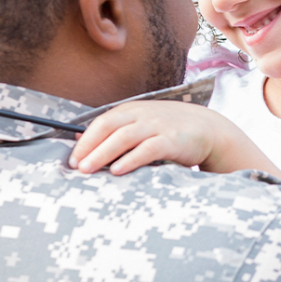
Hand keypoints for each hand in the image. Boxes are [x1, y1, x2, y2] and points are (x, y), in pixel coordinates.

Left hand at [68, 101, 231, 174]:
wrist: (208, 128)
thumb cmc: (170, 131)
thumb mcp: (142, 126)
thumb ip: (117, 132)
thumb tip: (83, 142)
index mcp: (132, 111)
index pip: (102, 122)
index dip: (85, 140)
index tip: (72, 159)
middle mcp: (142, 115)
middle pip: (108, 127)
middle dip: (89, 147)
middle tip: (76, 166)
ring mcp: (157, 126)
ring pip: (124, 137)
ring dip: (103, 153)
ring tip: (88, 170)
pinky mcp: (172, 140)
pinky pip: (148, 148)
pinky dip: (131, 159)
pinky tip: (118, 170)